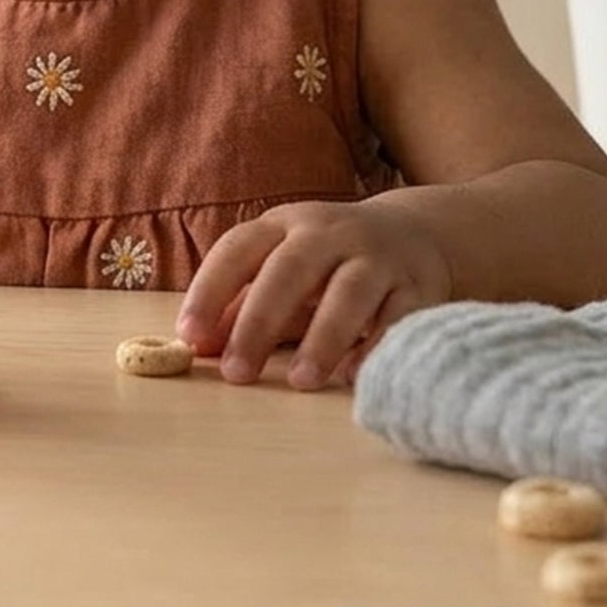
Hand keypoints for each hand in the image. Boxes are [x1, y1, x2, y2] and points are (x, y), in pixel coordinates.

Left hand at [174, 200, 450, 390]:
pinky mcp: (417, 284)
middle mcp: (329, 233)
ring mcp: (376, 256)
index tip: (189, 338)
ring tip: (300, 382)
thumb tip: (197, 349)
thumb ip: (239, 306)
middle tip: (237, 373)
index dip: (210, 291)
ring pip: (349, 293)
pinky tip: (353, 377)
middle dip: (259, 322)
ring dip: (323, 339)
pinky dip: (376, 347)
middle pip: (290, 271)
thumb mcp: (279, 270)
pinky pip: (398, 316)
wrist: (414, 234)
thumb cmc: (326, 263)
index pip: (238, 250)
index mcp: (284, 225)